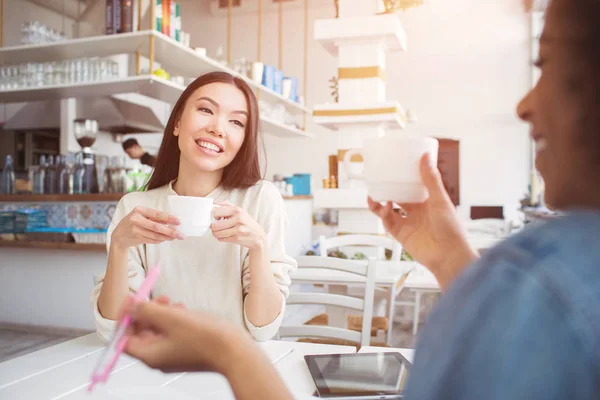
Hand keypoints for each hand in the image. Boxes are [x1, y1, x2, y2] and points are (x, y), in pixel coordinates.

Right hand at [111, 206, 181, 249]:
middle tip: (180, 235)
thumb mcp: (142, 216)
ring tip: (175, 237)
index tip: (179, 222)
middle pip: (157, 227)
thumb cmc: (133, 222)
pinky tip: (166, 239)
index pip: (157, 214)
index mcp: (139, 210)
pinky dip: (160, 240)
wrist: (119, 235)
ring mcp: (135, 230)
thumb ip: (154, 218)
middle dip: (170, 231)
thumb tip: (171, 222)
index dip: (169, 218)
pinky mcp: (136, 238)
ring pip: (155, 235)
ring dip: (167, 237)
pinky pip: (152, 240)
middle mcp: (136, 219)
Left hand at [120, 295, 247, 373]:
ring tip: (174, 304)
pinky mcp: (186, 350)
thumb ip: (146, 311)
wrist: (234, 350)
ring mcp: (173, 355)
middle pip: (140, 334)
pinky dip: (173, 321)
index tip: (132, 300)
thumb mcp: (170, 318)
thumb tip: (130, 306)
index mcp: (150, 355)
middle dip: (146, 313)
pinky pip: (171, 334)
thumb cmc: (205, 339)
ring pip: (157, 331)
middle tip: (156, 299)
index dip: (125, 317)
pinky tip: (184, 312)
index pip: (124, 338)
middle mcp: (159, 358)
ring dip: (161, 315)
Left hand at [211, 201, 266, 250]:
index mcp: (237, 210)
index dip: (213, 215)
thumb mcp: (240, 211)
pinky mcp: (237, 238)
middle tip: (215, 226)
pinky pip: (221, 239)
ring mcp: (238, 230)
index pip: (216, 211)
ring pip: (217, 233)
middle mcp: (238, 219)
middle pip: (215, 225)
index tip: (216, 217)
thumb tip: (214, 204)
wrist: (258, 236)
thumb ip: (227, 205)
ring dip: (215, 233)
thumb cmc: (248, 223)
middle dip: (212, 226)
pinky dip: (220, 238)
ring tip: (219, 231)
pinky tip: (224, 235)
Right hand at [367, 153, 477, 289]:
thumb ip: (431, 179)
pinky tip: (383, 207)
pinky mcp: (401, 235)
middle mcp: (418, 212)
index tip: (395, 168)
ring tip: (373, 196)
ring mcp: (409, 224)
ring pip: (389, 211)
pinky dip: (383, 215)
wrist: (448, 256)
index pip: (414, 187)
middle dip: (388, 190)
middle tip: (378, 181)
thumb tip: (425, 157)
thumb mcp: (440, 199)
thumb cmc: (451, 229)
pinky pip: (387, 223)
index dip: (404, 179)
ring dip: (380, 203)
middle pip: (399, 198)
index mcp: (429, 202)